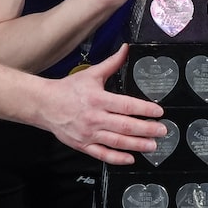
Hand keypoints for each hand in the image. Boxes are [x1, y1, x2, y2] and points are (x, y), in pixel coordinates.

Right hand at [43, 45, 166, 163]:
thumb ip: (112, 63)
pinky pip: (102, 154)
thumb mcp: (91, 74)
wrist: (44, 105)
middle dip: (147, 129)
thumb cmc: (69, 89)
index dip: (144, 109)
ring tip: (152, 145)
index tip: (159, 111)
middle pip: (125, 126)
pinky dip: (117, 158)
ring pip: (117, 142)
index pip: (127, 105)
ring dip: (137, 145)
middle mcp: (95, 118)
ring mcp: (89, 133)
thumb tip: (126, 48)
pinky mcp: (83, 145)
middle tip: (162, 131)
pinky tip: (130, 158)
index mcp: (98, 99)